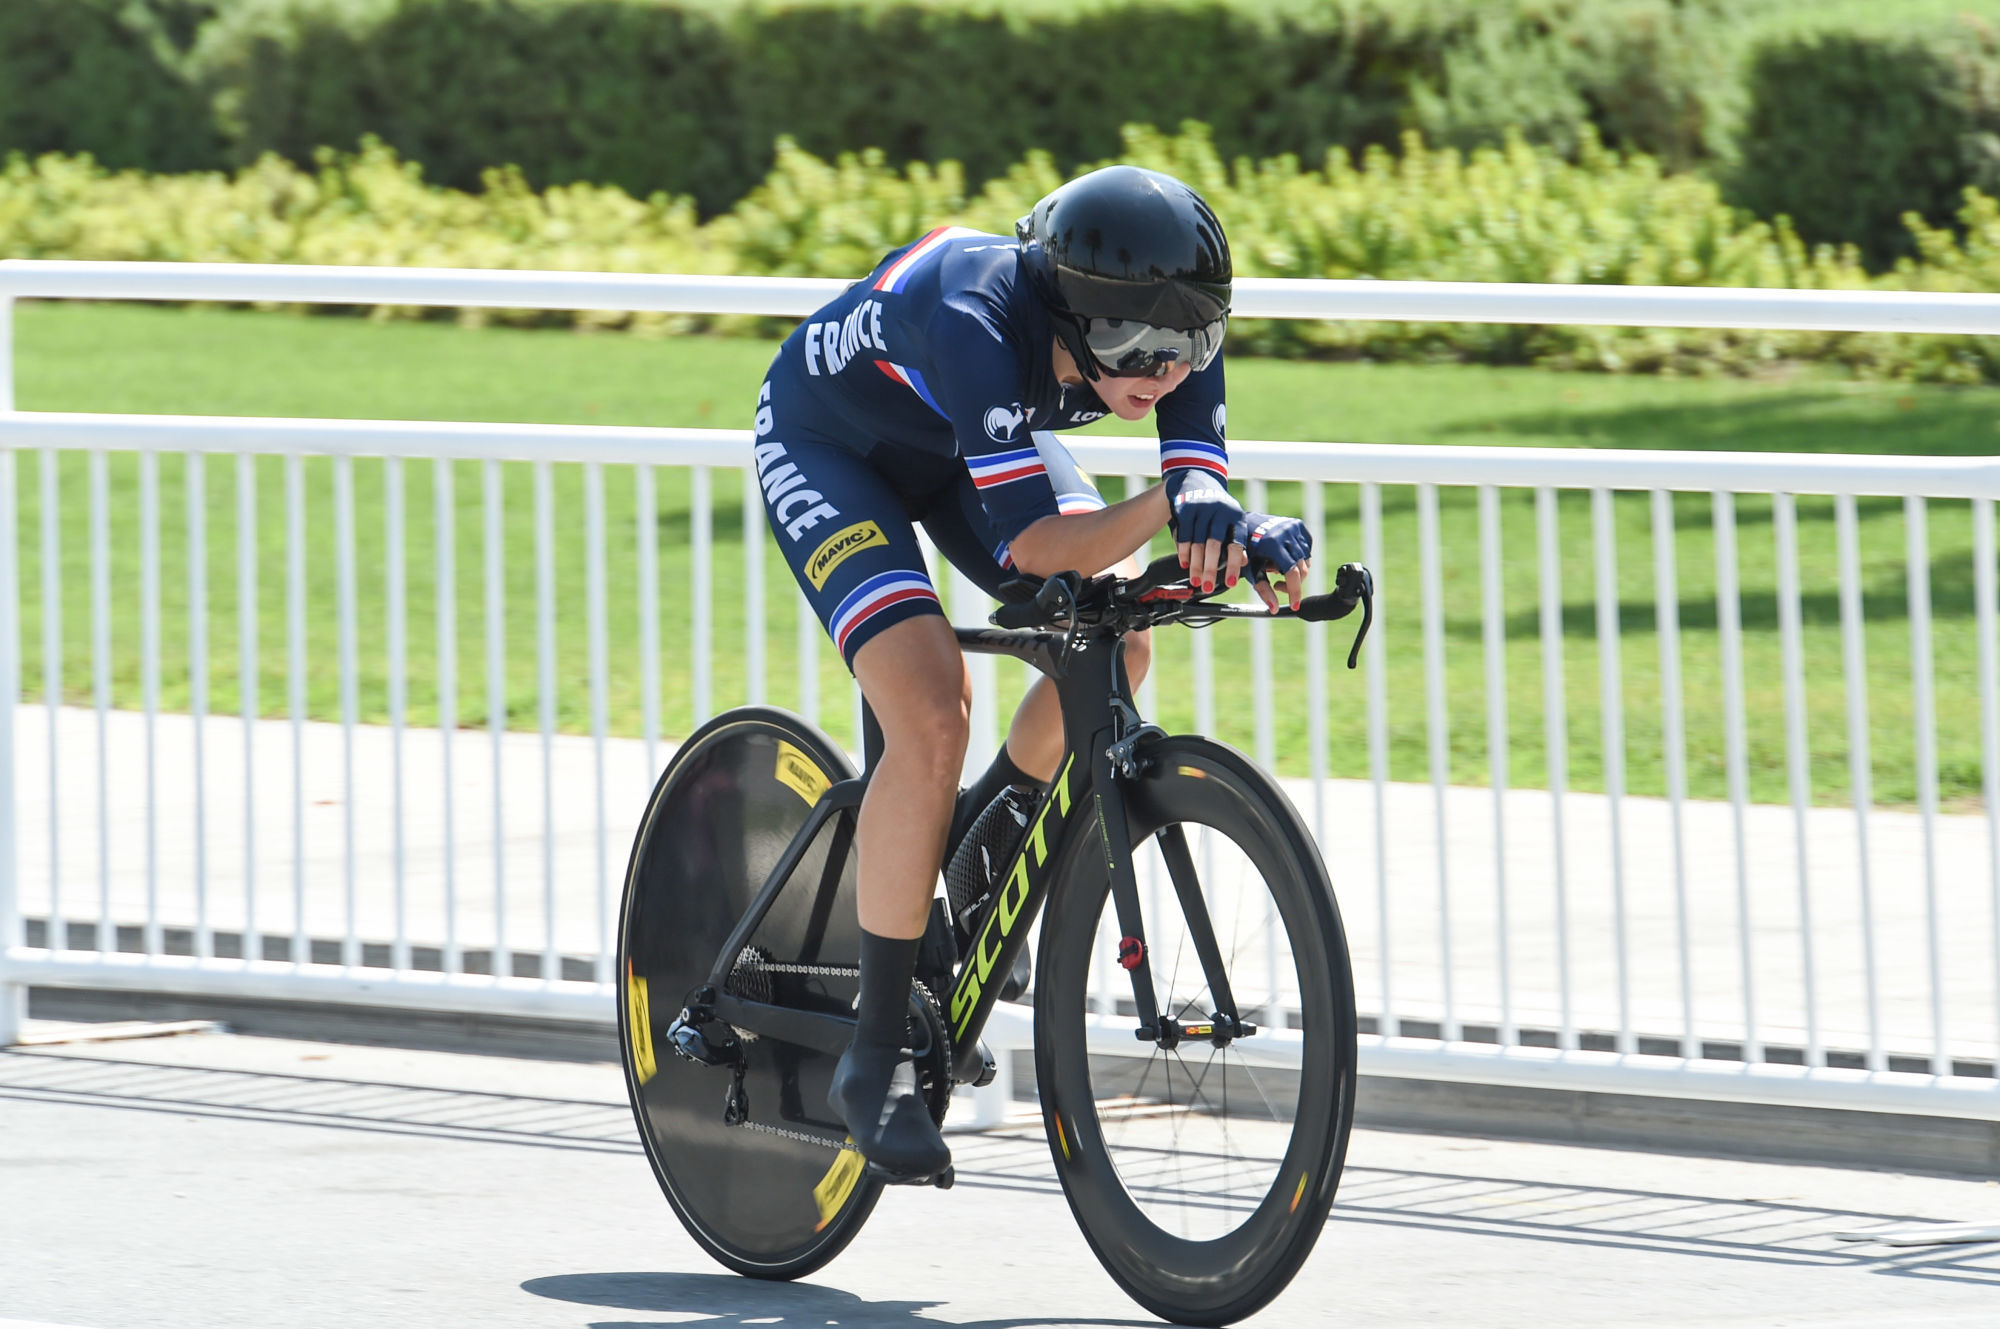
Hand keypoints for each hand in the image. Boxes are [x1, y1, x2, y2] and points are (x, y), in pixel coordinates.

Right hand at [1162, 468, 1247, 593]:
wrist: (1194, 480)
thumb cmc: (1216, 510)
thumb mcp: (1230, 522)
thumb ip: (1236, 541)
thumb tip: (1245, 563)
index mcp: (1236, 516)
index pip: (1236, 544)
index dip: (1233, 565)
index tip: (1230, 583)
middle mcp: (1221, 509)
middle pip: (1214, 545)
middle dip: (1210, 570)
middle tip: (1207, 587)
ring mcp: (1202, 507)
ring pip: (1197, 542)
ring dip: (1195, 565)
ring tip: (1196, 580)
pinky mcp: (1185, 507)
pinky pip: (1183, 535)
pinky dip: (1183, 552)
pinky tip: (1184, 564)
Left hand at [1242, 512, 1312, 612]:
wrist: (1246, 524)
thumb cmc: (1246, 551)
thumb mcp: (1252, 570)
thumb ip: (1263, 590)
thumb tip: (1274, 610)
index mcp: (1274, 544)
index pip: (1292, 572)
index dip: (1295, 591)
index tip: (1295, 605)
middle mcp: (1286, 533)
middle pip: (1301, 568)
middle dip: (1292, 583)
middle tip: (1277, 586)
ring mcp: (1294, 527)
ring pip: (1305, 560)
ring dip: (1295, 570)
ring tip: (1278, 570)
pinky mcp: (1298, 525)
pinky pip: (1306, 550)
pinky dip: (1299, 559)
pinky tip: (1285, 560)